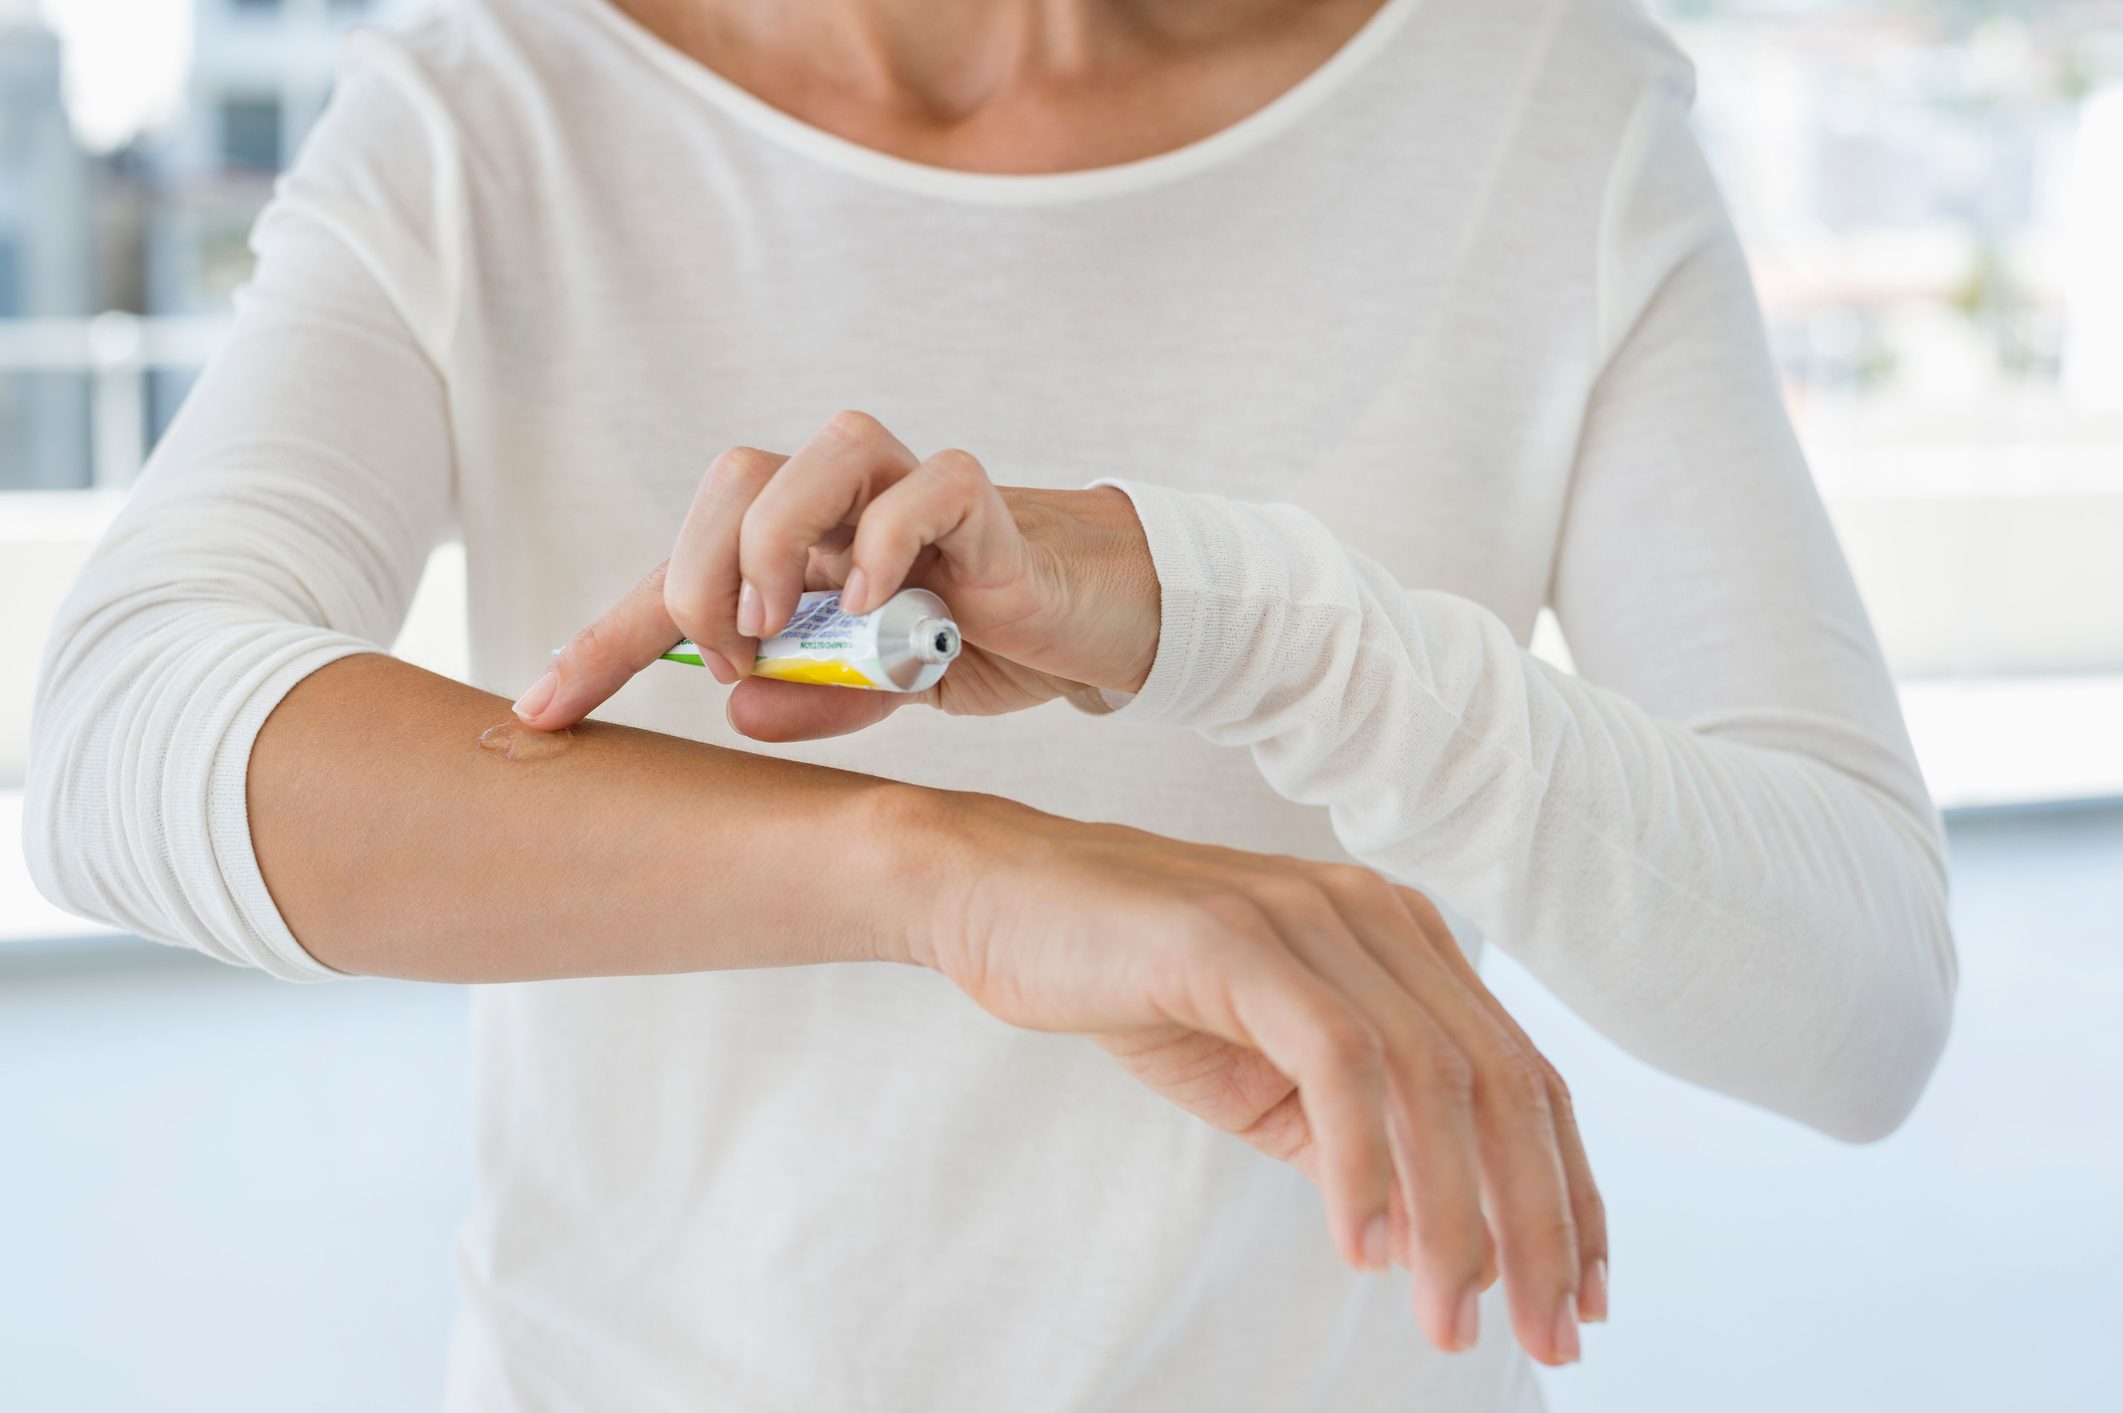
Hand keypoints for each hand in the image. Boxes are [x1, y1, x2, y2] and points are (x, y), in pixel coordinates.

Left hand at [511, 410, 1160, 738]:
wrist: (1079, 622)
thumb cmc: (964, 641)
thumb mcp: (869, 693)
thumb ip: (806, 698)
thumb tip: (735, 708)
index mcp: (795, 550)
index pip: (676, 582)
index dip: (603, 645)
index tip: (542, 714)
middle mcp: (840, 504)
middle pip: (732, 480)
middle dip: (700, 575)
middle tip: (736, 657)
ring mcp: (908, 491)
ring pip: (820, 454)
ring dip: (779, 541)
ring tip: (785, 624)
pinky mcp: (980, 503)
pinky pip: (930, 486)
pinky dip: (893, 540)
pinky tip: (883, 602)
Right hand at [898, 789, 1606, 1366]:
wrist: (1002, 898)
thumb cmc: (1133, 981)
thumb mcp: (1265, 1077)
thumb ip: (1355, 1140)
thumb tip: (1445, 1244)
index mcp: (1404, 939)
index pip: (1523, 1076)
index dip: (1567, 1192)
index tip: (1580, 1297)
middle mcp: (1379, 916)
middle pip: (1502, 1083)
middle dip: (1539, 1222)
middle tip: (1546, 1335)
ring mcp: (1312, 918)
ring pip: (1433, 1079)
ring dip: (1454, 1216)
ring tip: (1450, 1319)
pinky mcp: (1241, 938)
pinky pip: (1337, 1061)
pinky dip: (1363, 1163)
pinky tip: (1363, 1247)